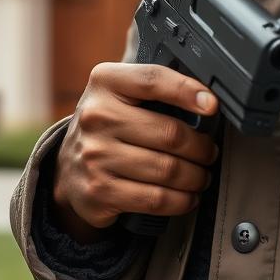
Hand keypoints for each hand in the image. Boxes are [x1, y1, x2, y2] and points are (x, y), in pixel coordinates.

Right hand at [51, 63, 219, 240]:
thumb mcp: (120, 94)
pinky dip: (181, 200)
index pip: (153, 79)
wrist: (67, 169)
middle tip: (209, 152)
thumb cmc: (108, 126)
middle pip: (170, 133)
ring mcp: (94, 156)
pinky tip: (187, 196)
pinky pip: (156, 199)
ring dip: (196, 177)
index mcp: (105, 82)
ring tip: (201, 176)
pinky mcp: (98, 191)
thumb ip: (156, 89)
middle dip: (202, 148)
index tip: (212, 105)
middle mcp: (95, 116)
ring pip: (168, 170)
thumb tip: (207, 101)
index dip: (187, 91)